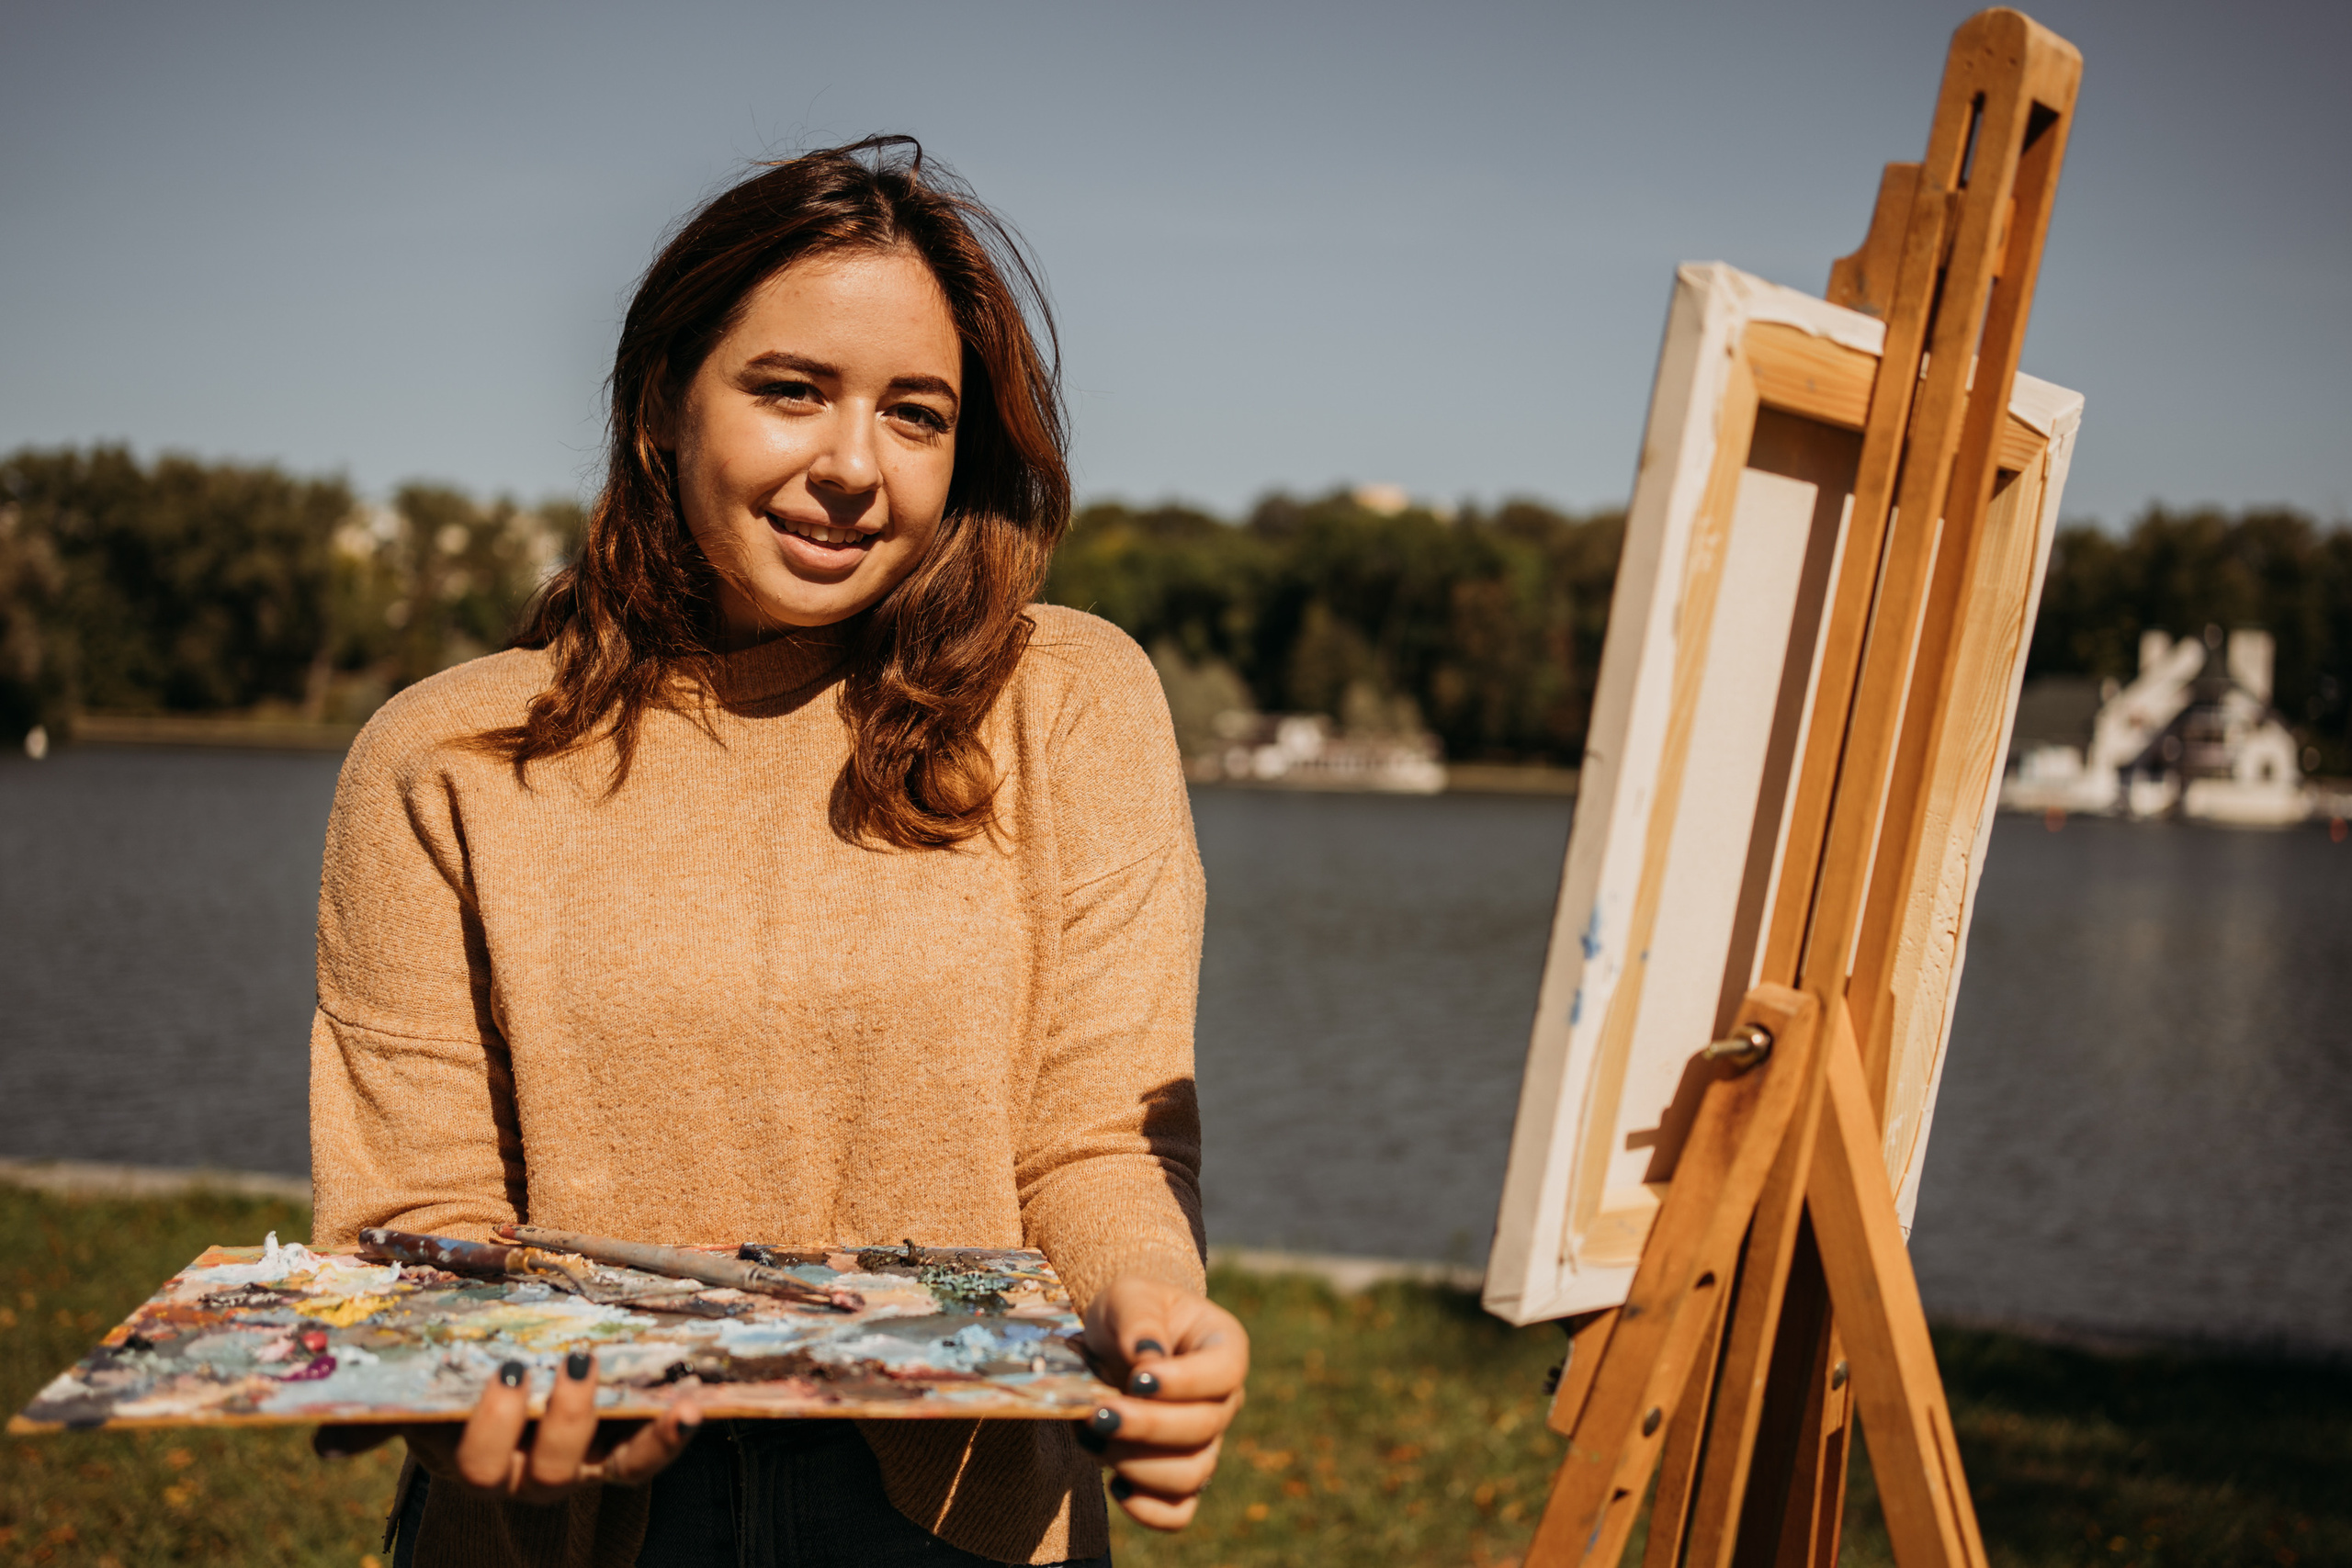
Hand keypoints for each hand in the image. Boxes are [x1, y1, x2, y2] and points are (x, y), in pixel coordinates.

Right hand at [313, 1349, 702, 1500]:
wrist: (502, 1378)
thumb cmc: (451, 1384)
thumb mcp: (416, 1396)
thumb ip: (376, 1418)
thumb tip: (322, 1446)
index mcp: (469, 1463)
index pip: (475, 1463)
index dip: (490, 1425)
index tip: (503, 1369)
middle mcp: (525, 1478)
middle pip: (544, 1473)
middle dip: (557, 1421)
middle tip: (565, 1362)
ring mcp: (577, 1470)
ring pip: (598, 1470)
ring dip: (610, 1424)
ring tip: (619, 1373)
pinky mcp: (616, 1454)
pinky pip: (643, 1461)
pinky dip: (670, 1437)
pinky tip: (691, 1405)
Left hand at [1073, 1276, 1248, 1530]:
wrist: (1111, 1345)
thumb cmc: (1127, 1314)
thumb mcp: (1126, 1295)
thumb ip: (1139, 1318)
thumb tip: (1147, 1359)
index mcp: (1223, 1346)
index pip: (1226, 1372)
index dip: (1186, 1383)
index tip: (1137, 1380)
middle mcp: (1224, 1399)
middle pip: (1204, 1429)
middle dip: (1147, 1426)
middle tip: (1099, 1412)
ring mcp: (1205, 1442)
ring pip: (1191, 1474)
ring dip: (1137, 1464)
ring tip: (1093, 1434)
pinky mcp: (1178, 1477)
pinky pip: (1179, 1512)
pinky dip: (1149, 1510)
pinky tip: (1115, 1486)